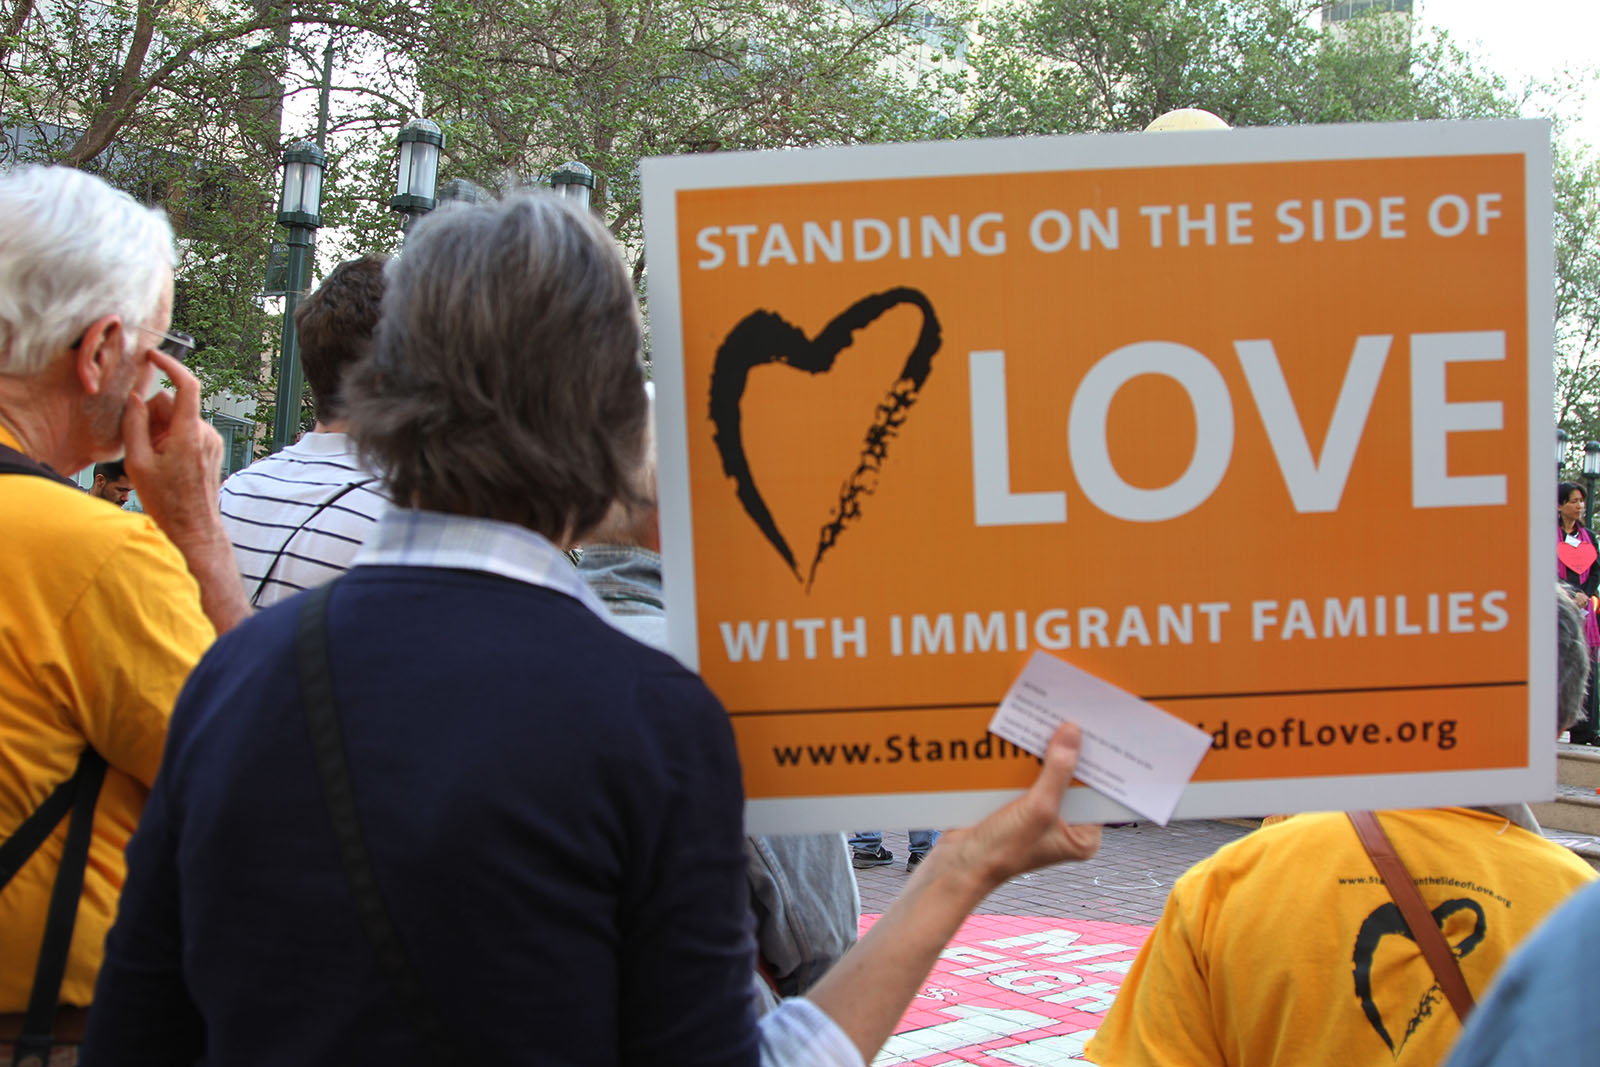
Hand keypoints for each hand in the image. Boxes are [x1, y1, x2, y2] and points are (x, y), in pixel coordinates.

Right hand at [121, 348, 223, 541]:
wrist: (193, 528)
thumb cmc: (167, 502)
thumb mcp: (138, 463)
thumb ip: (135, 425)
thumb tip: (136, 399)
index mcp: (188, 434)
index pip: (186, 386)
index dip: (170, 365)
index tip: (153, 356)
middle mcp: (205, 434)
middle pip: (175, 404)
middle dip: (153, 413)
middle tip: (141, 441)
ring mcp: (212, 441)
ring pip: (180, 418)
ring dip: (161, 429)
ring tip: (153, 458)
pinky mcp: (212, 449)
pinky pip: (187, 431)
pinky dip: (171, 437)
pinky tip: (164, 461)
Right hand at [940, 723, 1101, 889]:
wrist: (958, 864)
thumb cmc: (1002, 852)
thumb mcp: (1038, 809)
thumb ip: (1058, 771)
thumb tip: (1072, 735)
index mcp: (1082, 835)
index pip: (1099, 792)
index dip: (1097, 764)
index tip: (1097, 734)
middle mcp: (1064, 826)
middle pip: (1073, 781)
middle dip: (1068, 755)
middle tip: (1070, 721)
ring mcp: (1040, 816)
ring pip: (1048, 775)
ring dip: (1043, 754)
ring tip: (1046, 724)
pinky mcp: (1017, 806)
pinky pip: (1027, 777)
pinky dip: (1023, 761)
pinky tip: (1021, 740)